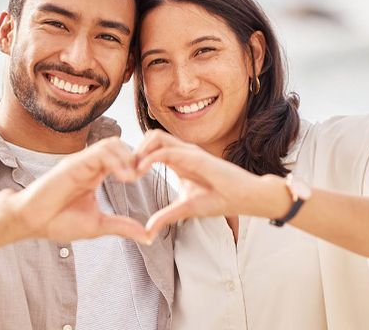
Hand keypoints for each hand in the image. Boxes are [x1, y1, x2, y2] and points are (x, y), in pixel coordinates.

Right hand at [12, 137, 148, 243]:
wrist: (32, 222)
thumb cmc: (58, 222)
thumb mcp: (98, 225)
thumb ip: (122, 227)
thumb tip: (148, 236)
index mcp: (96, 174)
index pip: (122, 157)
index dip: (137, 164)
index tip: (146, 178)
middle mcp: (89, 165)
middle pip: (119, 145)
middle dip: (135, 156)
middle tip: (143, 174)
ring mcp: (81, 162)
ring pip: (111, 144)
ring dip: (126, 157)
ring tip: (132, 178)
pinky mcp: (73, 164)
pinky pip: (99, 153)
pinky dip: (116, 161)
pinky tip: (123, 178)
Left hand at [135, 130, 287, 240]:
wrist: (245, 198)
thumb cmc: (219, 200)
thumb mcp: (185, 209)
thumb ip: (165, 217)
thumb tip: (146, 232)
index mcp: (178, 161)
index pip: (150, 147)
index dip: (134, 157)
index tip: (123, 176)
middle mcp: (182, 152)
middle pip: (149, 137)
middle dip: (132, 150)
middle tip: (123, 171)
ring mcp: (189, 152)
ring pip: (155, 137)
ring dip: (138, 151)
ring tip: (130, 171)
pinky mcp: (195, 157)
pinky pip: (167, 151)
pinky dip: (150, 158)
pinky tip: (140, 171)